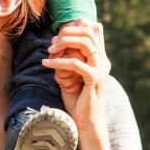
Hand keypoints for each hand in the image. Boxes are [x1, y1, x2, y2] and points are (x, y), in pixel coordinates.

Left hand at [44, 19, 109, 137]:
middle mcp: (102, 60)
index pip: (94, 29)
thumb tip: (54, 40)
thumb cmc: (77, 99)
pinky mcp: (94, 80)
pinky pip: (75, 64)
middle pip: (89, 31)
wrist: (86, 123)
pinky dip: (58, 62)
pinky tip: (46, 64)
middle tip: (51, 44)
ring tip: (49, 52)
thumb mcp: (70, 74)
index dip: (76, 26)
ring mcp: (100, 69)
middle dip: (67, 33)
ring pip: (85, 43)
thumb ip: (67, 56)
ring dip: (64, 44)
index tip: (58, 35)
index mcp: (99, 57)